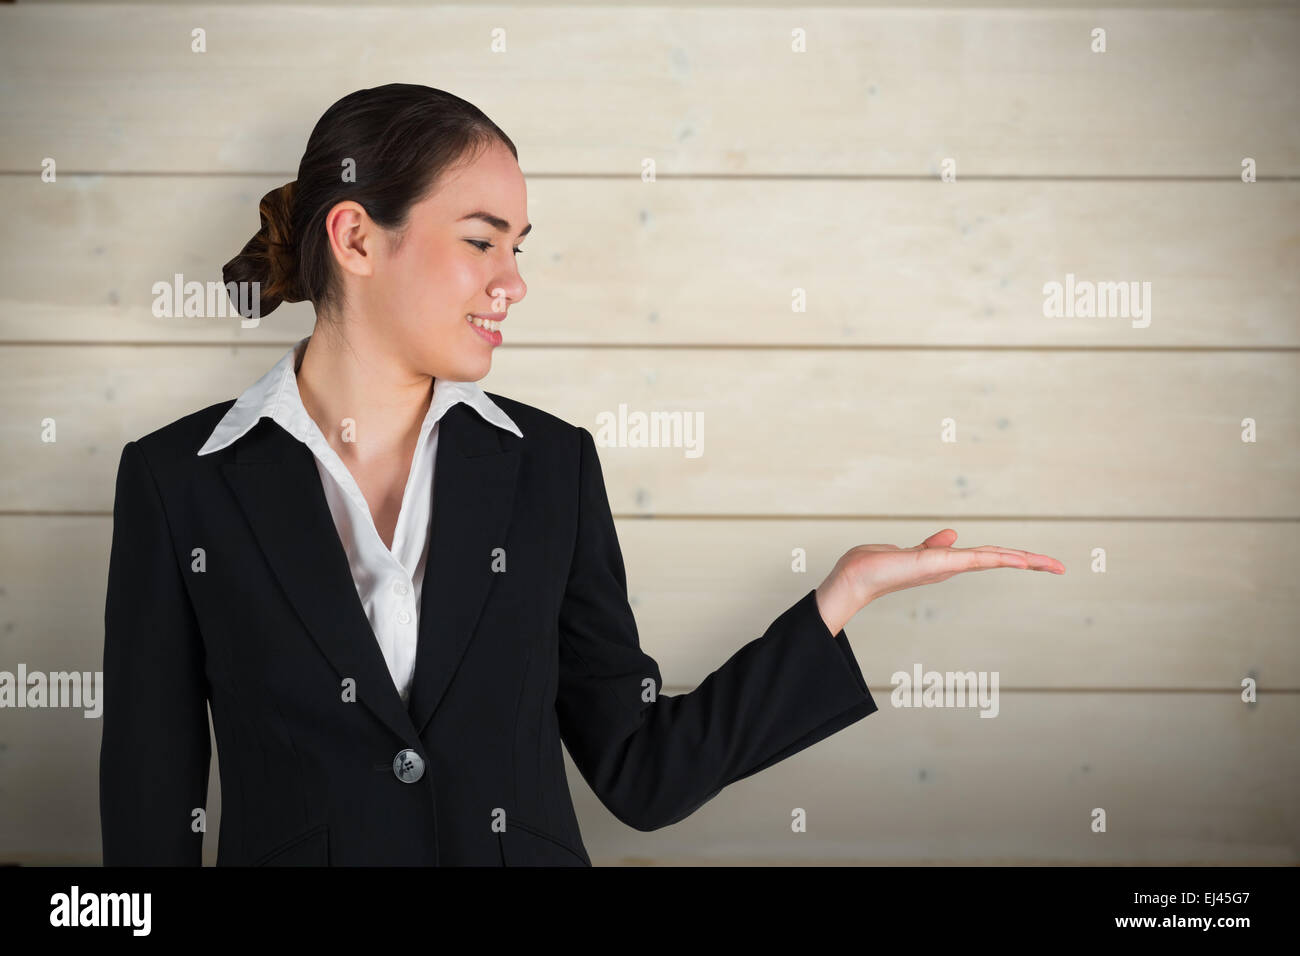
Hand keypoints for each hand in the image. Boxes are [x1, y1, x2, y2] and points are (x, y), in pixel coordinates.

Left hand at [814, 528, 1064, 635]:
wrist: (854, 577)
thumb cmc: (876, 565)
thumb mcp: (910, 551)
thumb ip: (933, 544)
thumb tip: (953, 533)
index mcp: (948, 562)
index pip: (989, 556)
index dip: (1016, 557)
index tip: (1041, 562)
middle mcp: (952, 566)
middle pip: (999, 560)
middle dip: (1031, 562)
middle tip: (1062, 567)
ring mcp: (947, 566)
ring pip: (993, 559)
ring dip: (1024, 560)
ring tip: (1053, 564)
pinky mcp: (938, 564)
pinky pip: (974, 559)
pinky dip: (998, 559)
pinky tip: (1019, 560)